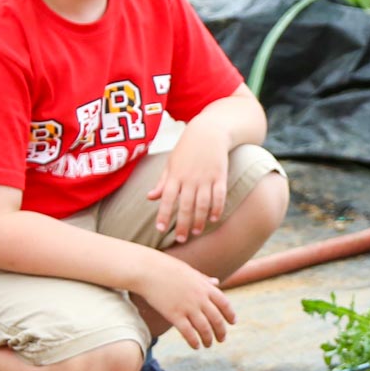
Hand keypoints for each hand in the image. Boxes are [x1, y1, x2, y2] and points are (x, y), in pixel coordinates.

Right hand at [130, 255, 235, 350]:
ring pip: (204, 328)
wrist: (147, 270)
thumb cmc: (167, 268)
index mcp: (205, 287)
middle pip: (216, 319)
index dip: (230, 315)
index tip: (232, 323)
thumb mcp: (190, 271)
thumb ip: (204, 279)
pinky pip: (188, 332)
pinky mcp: (174, 315)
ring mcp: (187, 307)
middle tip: (221, 339)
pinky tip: (196, 346)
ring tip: (208, 345)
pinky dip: (194, 341)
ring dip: (208, 339)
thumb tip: (217, 282)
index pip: (224, 304)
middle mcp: (200, 298)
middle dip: (221, 331)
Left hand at [146, 123, 231, 242]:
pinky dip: (217, 208)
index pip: (167, 198)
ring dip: (200, 219)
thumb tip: (149, 198)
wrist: (208, 131)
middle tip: (180, 239)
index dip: (163, 214)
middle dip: (183, 224)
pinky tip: (214, 219)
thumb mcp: (171, 163)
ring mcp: (206, 177)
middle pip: (186, 205)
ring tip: (197, 232)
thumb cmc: (186, 149)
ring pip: (203, 203)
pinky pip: (219, 195)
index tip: (160, 229)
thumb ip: (162, 182)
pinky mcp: (220, 175)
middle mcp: (190, 178)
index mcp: (175, 175)